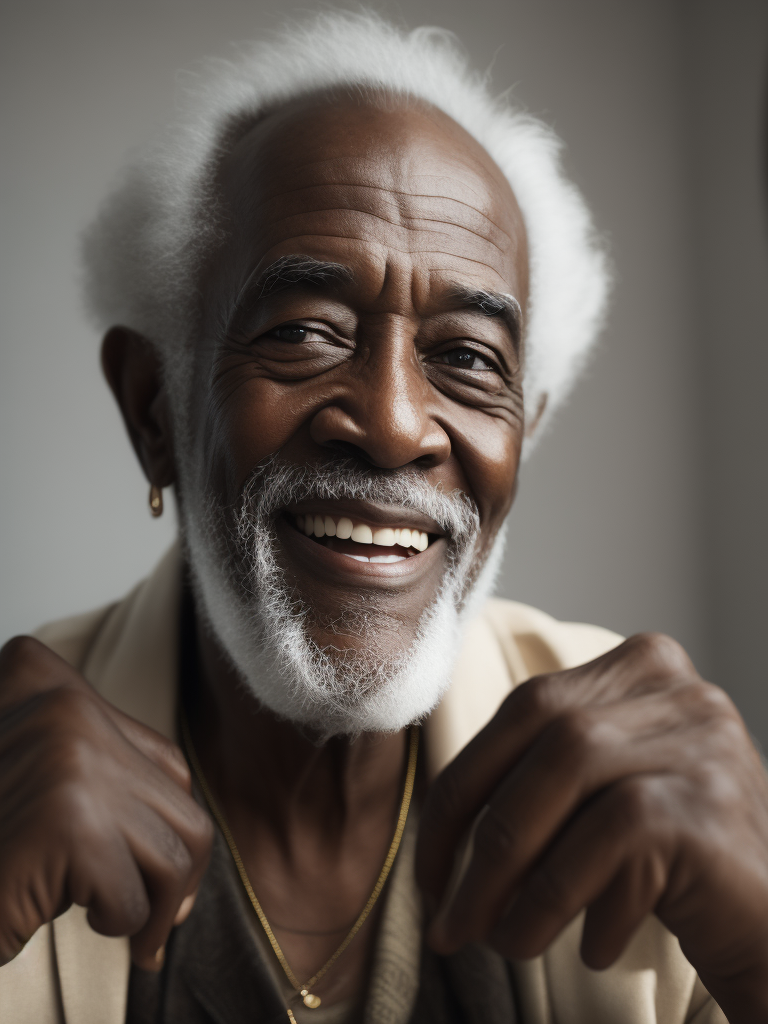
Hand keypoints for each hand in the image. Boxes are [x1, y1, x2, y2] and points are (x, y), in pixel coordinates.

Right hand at [0, 636, 212, 970]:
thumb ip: (104, 782)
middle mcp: (67, 708)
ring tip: (107, 924)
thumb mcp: (44, 789)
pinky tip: (56, 914)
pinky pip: (129, 895)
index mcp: (51, 685)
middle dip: (175, 880)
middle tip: (149, 927)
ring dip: (148, 910)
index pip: (166, 761)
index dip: (170, 829)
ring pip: (172, 851)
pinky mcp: (65, 822)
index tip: (157, 878)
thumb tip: (188, 854)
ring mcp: (70, 761)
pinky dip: (109, 926)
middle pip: (181, 806)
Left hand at [417, 633, 767, 1020]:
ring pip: (566, 784)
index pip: (524, 706)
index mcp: (639, 666)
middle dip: (477, 835)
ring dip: (510, 880)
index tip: (430, 864)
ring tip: (497, 942)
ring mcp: (700, 740)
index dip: (461, 786)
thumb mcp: (599, 793)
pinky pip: (608, 848)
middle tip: (448, 919)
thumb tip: (433, 823)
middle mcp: (676, 687)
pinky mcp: (709, 806)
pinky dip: (574, 904)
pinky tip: (588, 948)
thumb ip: (535, 774)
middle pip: (542, 736)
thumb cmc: (670, 855)